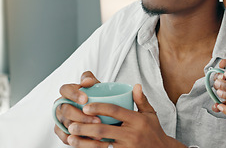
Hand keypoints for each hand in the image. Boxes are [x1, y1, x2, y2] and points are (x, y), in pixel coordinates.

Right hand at [54, 71, 101, 143]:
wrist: (99, 111)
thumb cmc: (96, 96)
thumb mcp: (95, 86)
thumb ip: (90, 79)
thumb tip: (87, 81)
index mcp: (68, 92)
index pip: (65, 90)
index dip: (73, 94)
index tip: (85, 99)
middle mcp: (61, 105)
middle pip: (65, 110)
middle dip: (81, 116)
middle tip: (97, 120)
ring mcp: (60, 119)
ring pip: (66, 125)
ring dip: (82, 130)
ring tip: (98, 134)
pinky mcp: (61, 131)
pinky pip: (66, 138)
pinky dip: (78, 140)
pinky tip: (91, 140)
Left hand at [66, 84, 186, 147]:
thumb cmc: (153, 131)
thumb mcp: (150, 114)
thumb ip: (141, 100)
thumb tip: (135, 85)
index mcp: (137, 120)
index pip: (115, 110)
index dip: (99, 107)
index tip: (86, 106)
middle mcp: (131, 134)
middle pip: (104, 129)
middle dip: (86, 126)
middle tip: (72, 123)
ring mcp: (127, 147)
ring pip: (101, 144)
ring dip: (84, 141)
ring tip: (71, 137)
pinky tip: (82, 147)